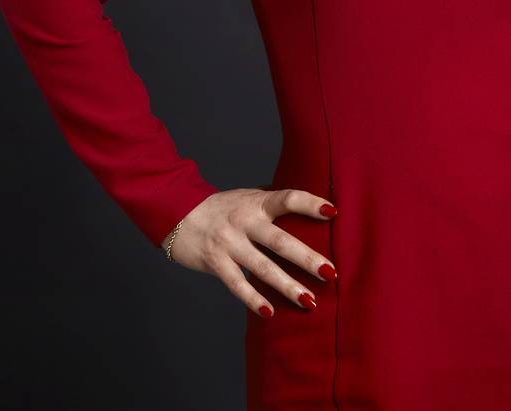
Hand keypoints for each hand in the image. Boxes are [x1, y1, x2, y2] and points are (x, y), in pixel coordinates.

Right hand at [165, 187, 339, 317]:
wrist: (177, 213)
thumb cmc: (222, 207)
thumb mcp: (248, 197)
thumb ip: (273, 202)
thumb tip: (311, 205)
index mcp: (256, 202)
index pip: (287, 198)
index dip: (309, 203)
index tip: (333, 211)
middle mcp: (244, 222)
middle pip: (280, 241)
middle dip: (307, 258)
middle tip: (331, 273)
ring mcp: (229, 243)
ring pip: (262, 268)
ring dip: (288, 286)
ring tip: (310, 301)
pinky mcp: (215, 262)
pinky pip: (237, 284)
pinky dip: (253, 299)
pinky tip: (270, 312)